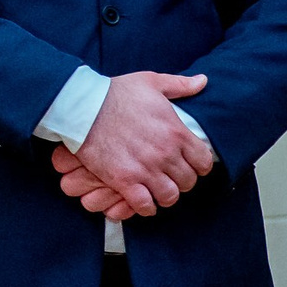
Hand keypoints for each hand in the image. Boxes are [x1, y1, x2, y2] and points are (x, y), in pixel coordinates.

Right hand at [51, 71, 214, 219]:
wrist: (82, 106)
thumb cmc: (115, 93)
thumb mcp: (151, 82)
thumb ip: (180, 85)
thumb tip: (203, 81)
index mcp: (176, 132)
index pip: (204, 162)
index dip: (198, 166)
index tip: (188, 164)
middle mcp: (165, 154)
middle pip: (188, 182)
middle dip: (181, 181)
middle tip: (170, 177)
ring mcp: (145, 169)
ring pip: (169, 196)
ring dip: (164, 195)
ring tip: (156, 190)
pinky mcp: (123, 180)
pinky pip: (144, 205)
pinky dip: (145, 206)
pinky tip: (140, 199)